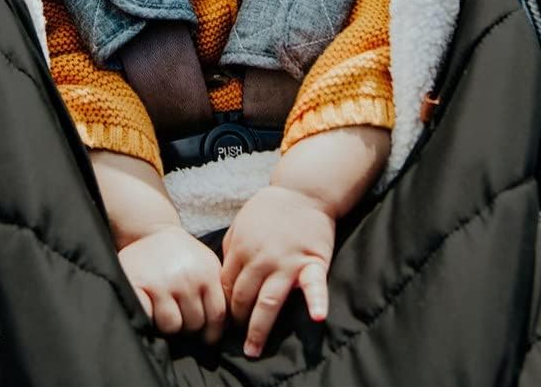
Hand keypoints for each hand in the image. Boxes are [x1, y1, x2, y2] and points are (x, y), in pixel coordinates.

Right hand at [118, 225, 227, 343]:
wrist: (149, 230)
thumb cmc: (182, 255)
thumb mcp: (206, 265)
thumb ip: (218, 291)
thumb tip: (225, 328)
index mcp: (207, 272)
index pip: (217, 316)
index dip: (212, 331)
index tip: (206, 335)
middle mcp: (186, 277)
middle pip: (195, 325)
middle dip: (189, 327)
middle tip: (181, 316)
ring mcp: (162, 282)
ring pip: (172, 327)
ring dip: (169, 325)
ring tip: (166, 311)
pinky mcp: (138, 286)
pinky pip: (149, 320)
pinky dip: (149, 319)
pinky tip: (150, 309)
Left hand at [221, 185, 334, 357]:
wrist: (303, 190)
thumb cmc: (270, 207)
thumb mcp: (241, 222)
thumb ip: (231, 247)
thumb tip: (223, 276)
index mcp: (242, 247)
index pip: (228, 286)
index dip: (227, 304)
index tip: (228, 318)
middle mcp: (261, 258)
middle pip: (244, 298)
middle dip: (239, 321)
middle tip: (240, 339)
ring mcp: (287, 261)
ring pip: (269, 301)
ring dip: (260, 328)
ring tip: (254, 349)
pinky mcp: (312, 261)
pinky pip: (315, 285)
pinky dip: (317, 302)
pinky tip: (317, 318)